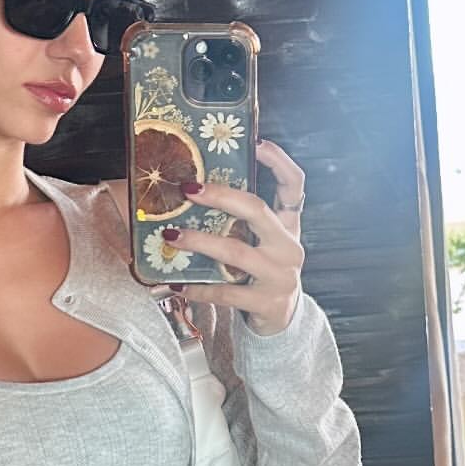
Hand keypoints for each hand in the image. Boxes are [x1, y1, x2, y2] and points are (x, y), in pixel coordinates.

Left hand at [157, 140, 306, 334]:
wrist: (283, 322)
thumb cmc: (262, 273)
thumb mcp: (263, 243)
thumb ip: (243, 221)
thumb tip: (195, 190)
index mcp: (288, 226)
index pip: (293, 186)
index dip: (278, 162)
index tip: (257, 143)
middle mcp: (288, 246)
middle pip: (257, 211)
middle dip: (221, 196)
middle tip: (189, 189)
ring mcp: (280, 275)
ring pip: (236, 251)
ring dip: (199, 241)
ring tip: (171, 236)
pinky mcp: (267, 302)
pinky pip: (226, 292)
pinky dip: (199, 288)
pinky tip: (178, 284)